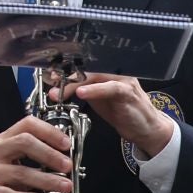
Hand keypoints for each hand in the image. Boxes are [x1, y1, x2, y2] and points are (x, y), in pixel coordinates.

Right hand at [0, 116, 75, 192]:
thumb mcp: (10, 167)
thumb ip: (31, 162)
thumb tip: (63, 163)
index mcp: (1, 142)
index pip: (26, 125)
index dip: (49, 131)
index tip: (66, 144)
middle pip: (24, 142)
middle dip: (50, 154)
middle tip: (67, 166)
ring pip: (21, 172)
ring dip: (47, 181)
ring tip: (64, 187)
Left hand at [52, 73, 173, 159]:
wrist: (145, 128)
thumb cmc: (121, 111)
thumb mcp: (95, 99)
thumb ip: (80, 89)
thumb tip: (57, 84)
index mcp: (105, 71)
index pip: (81, 64)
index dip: (63, 67)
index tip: (47, 74)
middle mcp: (113, 71)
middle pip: (85, 68)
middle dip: (65, 75)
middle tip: (50, 82)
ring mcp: (122, 80)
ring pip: (94, 75)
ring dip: (74, 83)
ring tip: (59, 90)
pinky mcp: (128, 92)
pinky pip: (110, 88)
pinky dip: (95, 90)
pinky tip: (82, 93)